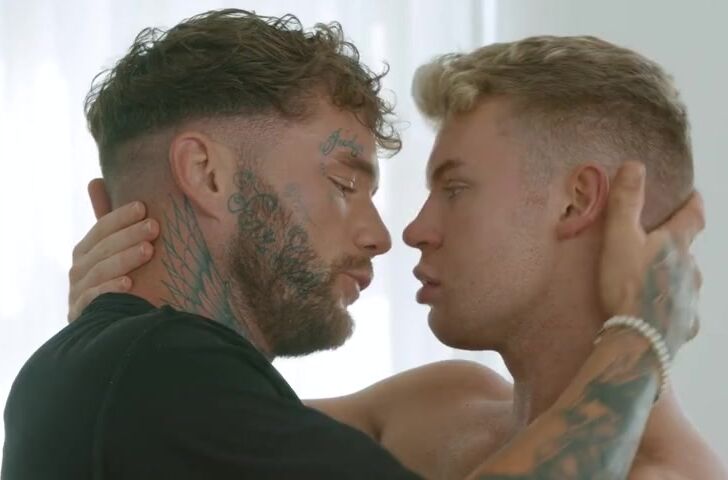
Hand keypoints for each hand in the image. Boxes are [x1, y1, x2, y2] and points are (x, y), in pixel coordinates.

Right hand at [67, 179, 158, 321]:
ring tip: (148, 251)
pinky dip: (110, 291)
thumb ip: (109, 221)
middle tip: (154, 227)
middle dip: (128, 235)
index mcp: (86, 251)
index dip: (120, 217)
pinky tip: (130, 285)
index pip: (101, 230)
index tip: (143, 207)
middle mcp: (78, 270)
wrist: (118, 325)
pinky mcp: (81, 316)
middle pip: (102, 249)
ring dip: (124, 259)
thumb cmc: (121, 280)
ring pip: (98, 272)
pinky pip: (93, 301)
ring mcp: (77, 293)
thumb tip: (95, 180)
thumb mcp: (117, 251)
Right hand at [600, 162, 703, 355]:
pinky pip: (683, 313)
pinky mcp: (686, 326)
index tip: (693, 194)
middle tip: (659, 244)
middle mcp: (692, 270)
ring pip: (688, 282)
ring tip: (656, 282)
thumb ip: (626, 202)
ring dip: (676, 277)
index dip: (693, 202)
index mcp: (677, 245)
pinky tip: (663, 315)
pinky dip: (674, 309)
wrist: (640, 340)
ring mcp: (691, 300)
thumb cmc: (628, 286)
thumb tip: (635, 164)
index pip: (694, 216)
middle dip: (678, 245)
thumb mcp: (619, 238)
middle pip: (690, 251)